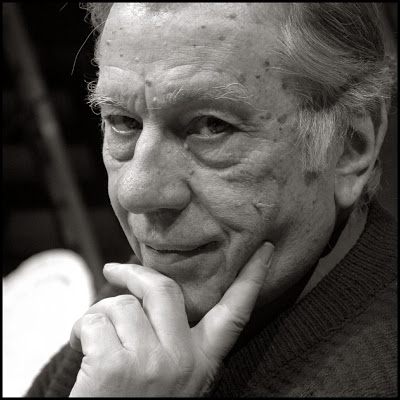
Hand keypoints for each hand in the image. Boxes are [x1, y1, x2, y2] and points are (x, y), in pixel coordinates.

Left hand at [69, 242, 273, 396]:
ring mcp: (151, 364)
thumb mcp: (171, 377)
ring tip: (92, 335)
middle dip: (136, 273)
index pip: (235, 312)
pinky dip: (81, 327)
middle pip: (165, 289)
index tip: (263, 250)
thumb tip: (149, 295)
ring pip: (121, 305)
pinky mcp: (115, 367)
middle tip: (116, 269)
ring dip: (98, 313)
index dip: (252, 277)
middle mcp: (182, 361)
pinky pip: (94, 321)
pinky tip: (82, 346)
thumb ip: (173, 340)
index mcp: (201, 363)